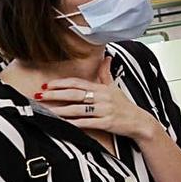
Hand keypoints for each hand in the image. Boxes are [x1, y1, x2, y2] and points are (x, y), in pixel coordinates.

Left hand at [39, 57, 159, 142]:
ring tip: (47, 110)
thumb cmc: (125, 105)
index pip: (78, 83)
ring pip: (78, 109)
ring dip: (61, 110)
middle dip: (56, 94)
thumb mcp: (115, 87)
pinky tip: (64, 123)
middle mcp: (102, 98)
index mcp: (102, 88)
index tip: (48, 85)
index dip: (62, 83)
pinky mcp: (106, 123)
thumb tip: (106, 58)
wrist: (139, 121)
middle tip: (41, 95)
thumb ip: (106, 73)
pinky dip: (75, 123)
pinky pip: (87, 122)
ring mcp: (104, 110)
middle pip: (75, 94)